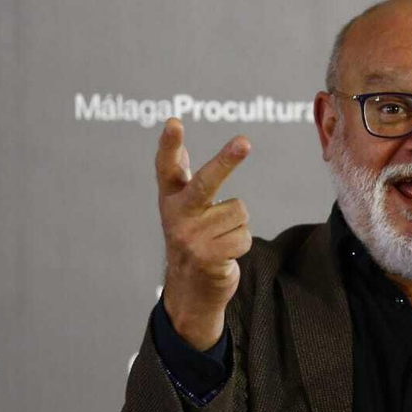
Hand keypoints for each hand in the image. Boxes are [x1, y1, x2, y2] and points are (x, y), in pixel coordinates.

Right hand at [155, 117, 251, 350]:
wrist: (189, 290)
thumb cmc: (191, 238)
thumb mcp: (180, 204)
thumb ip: (178, 169)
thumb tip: (172, 129)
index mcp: (170, 199)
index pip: (167, 167)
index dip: (169, 144)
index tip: (174, 122)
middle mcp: (176, 216)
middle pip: (205, 183)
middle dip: (226, 161)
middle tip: (244, 141)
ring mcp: (191, 238)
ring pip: (238, 211)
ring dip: (237, 225)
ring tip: (221, 238)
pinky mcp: (208, 258)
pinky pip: (243, 236)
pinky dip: (240, 244)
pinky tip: (225, 253)